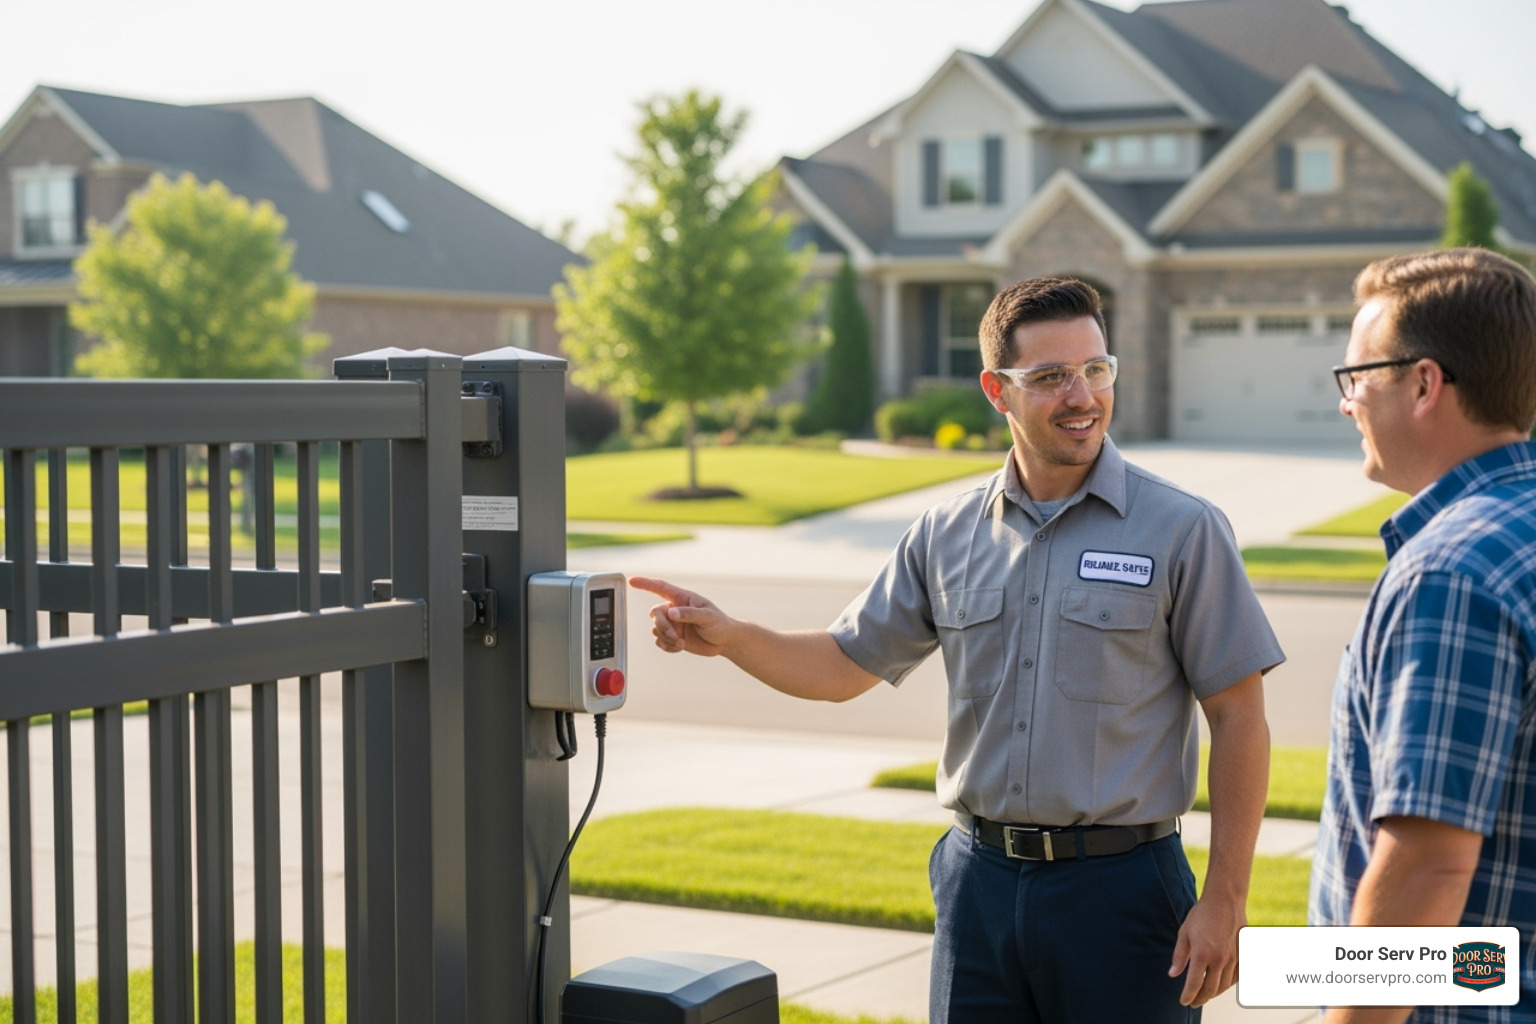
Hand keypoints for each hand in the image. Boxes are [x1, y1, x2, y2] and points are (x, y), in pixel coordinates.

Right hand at [629, 576, 732, 656]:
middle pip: (655, 613)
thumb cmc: (719, 624)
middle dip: (663, 626)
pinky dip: (667, 646)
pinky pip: (660, 641)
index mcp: (682, 598)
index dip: (645, 583)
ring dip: (666, 638)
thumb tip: (670, 612)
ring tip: (681, 643)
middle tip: (676, 637)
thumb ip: (689, 614)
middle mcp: (674, 609)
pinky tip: (680, 647)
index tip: (631, 581)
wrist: (724, 642)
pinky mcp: (673, 637)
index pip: (660, 587)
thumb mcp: (707, 616)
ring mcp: (673, 624)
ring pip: (656, 629)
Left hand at [1168, 892, 1243, 1006]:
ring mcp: (1233, 958)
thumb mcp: (1184, 933)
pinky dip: (1227, 984)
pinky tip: (1220, 984)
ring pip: (1224, 985)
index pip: (1194, 984)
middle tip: (1193, 1003)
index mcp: (1202, 954)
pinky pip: (1236, 977)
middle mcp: (1219, 959)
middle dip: (1200, 999)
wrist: (1225, 900)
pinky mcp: (1242, 955)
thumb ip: (1179, 956)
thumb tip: (1172, 974)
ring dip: (1214, 993)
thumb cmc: (1201, 914)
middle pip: (1210, 989)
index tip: (1184, 1002)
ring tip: (1205, 995)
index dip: (1188, 995)